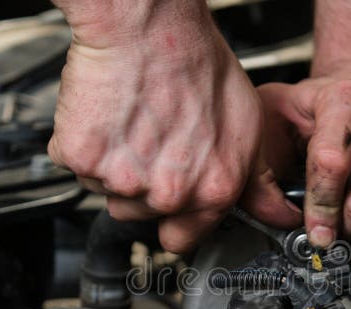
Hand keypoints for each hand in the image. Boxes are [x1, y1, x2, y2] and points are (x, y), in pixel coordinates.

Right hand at [48, 0, 300, 252]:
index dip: (175, 221)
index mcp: (212, 191)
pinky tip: (108, 117)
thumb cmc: (196, 63)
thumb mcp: (251, 125)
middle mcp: (167, 194)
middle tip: (152, 141)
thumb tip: (275, 214)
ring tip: (132, 125)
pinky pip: (76, 165)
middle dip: (143, 186)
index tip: (170, 206)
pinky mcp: (82, 159)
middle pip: (140, 215)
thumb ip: (258, 181)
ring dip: (114, 168)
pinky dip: (83, 145)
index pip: (182, 240)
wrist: (147, 26)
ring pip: (108, 191)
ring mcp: (121, 180)